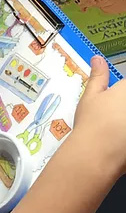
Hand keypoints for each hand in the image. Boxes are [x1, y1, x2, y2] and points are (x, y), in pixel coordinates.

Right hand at [73, 56, 125, 173]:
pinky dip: (123, 134)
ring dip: (121, 119)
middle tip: (113, 117)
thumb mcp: (90, 97)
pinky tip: (119, 139)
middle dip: (121, 108)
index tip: (113, 103)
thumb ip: (97, 76)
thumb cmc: (91, 122)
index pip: (125, 86)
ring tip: (115, 128)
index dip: (119, 94)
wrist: (96, 153)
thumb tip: (97, 59)